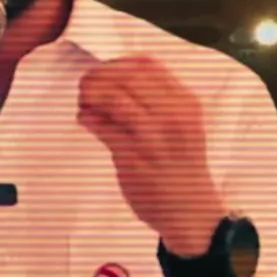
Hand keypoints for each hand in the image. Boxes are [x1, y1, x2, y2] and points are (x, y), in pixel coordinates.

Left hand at [77, 54, 228, 254]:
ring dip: (91, 94)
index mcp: (186, 103)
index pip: (147, 64)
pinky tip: (85, 119)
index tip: (103, 71)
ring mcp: (154, 137)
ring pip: (114, 98)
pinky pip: (104, 128)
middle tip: (85, 84)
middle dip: (99, 75)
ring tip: (83, 101)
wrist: (192, 213)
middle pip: (127, 76)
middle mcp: (173, 116)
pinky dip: (88, 118)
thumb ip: (155, 101)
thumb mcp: (181, 125)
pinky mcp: (134, 158)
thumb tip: (114, 76)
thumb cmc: (181, 166)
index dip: (118, 63)